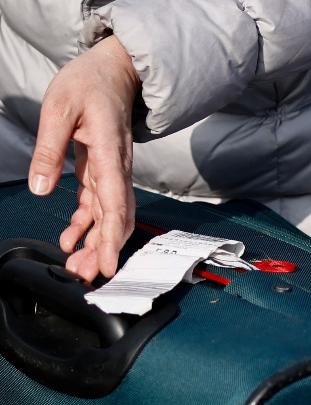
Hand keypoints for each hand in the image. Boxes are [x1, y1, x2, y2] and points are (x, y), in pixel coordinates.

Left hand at [29, 35, 139, 281]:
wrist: (114, 71)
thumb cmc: (88, 83)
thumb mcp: (58, 109)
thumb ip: (49, 149)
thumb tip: (41, 188)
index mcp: (111, 153)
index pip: (115, 203)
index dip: (113, 237)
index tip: (109, 264)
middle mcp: (118, 168)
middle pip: (117, 216)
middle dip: (104, 249)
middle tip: (85, 274)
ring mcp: (114, 171)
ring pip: (110, 214)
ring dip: (96, 242)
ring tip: (77, 266)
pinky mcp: (105, 170)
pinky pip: (100, 204)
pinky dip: (88, 225)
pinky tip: (73, 240)